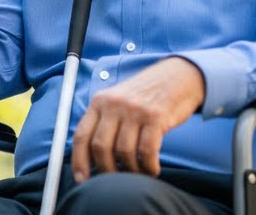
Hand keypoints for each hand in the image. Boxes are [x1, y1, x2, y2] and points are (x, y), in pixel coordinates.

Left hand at [70, 57, 205, 180]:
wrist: (176, 76)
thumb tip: (90, 158)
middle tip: (116, 180)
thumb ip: (103, 123)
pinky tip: (152, 170)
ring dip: (131, 170)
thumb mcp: (117, 101)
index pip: (81, 135)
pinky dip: (148, 166)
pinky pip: (147, 151)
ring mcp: (134, 110)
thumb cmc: (145, 96)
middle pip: (100, 147)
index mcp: (99, 102)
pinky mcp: (155, 117)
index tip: (82, 180)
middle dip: (106, 170)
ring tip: (138, 174)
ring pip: (124, 152)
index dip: (78, 161)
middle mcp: (113, 104)